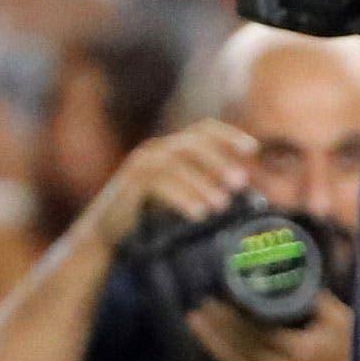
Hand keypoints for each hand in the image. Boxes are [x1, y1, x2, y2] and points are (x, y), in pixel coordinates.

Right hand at [84, 120, 257, 249]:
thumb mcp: (182, 192)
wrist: (107, 231)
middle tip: (240, 182)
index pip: (203, 129)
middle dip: (219, 161)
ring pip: (177, 164)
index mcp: (171, 146)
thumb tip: (248, 188)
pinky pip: (160, 185)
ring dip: (203, 184)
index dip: (229, 135)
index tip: (252, 149)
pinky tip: (199, 213)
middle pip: (193, 143)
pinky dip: (183, 197)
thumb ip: (208, 184)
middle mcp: (156, 149)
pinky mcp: (129, 184)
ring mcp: (141, 164)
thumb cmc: (150, 212)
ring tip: (222, 205)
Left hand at [172, 294, 352, 360]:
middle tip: (202, 301)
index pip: (260, 328)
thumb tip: (296, 275)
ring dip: (210, 341)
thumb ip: (320, 301)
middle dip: (220, 322)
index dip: (239, 313)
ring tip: (193, 319)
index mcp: (299, 350)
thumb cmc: (347, 354)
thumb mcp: (342, 322)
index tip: (224, 294)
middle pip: (241, 343)